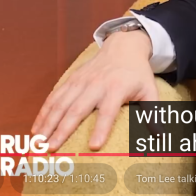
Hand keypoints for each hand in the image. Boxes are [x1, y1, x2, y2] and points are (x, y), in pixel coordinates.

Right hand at [31, 30, 158, 151]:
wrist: (123, 47)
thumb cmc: (137, 74)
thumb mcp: (149, 90)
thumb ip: (153, 112)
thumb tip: (160, 136)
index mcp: (116, 88)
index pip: (108, 112)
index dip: (101, 129)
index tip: (93, 146)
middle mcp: (95, 85)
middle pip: (77, 109)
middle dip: (63, 129)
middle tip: (51, 148)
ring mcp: (80, 81)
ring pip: (60, 104)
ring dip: (47, 123)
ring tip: (37, 142)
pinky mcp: (71, 80)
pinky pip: (54, 97)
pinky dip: (43, 113)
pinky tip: (35, 128)